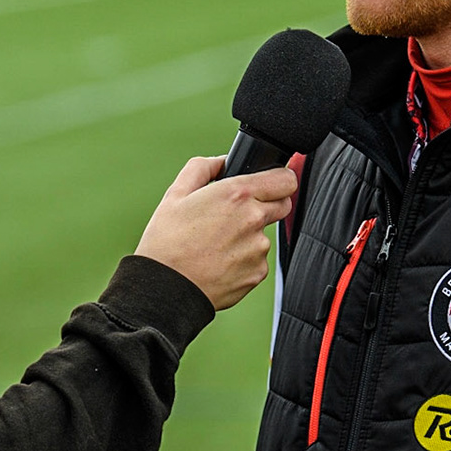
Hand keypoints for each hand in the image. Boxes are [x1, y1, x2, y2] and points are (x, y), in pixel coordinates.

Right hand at [135, 156, 296, 310]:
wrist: (165, 289)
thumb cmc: (166, 243)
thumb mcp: (175, 194)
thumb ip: (203, 168)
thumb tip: (222, 162)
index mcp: (237, 194)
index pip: (285, 179)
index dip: (278, 180)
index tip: (268, 184)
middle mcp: (253, 219)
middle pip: (282, 204)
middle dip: (266, 204)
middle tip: (235, 215)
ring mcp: (258, 249)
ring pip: (264, 234)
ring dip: (249, 235)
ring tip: (216, 244)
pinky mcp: (257, 273)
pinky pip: (257, 260)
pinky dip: (243, 260)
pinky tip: (218, 262)